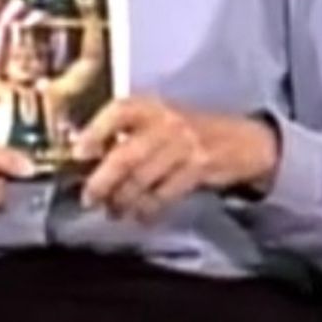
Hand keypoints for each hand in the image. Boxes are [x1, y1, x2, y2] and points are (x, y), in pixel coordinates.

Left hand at [73, 97, 278, 223]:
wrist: (244, 139)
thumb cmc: (192, 131)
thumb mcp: (161, 121)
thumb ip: (128, 135)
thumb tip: (87, 160)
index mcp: (152, 106)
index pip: (118, 111)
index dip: (95, 131)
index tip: (78, 153)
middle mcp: (166, 121)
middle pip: (125, 155)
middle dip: (102, 181)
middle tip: (89, 198)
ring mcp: (184, 144)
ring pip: (142, 179)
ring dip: (123, 200)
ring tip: (114, 211)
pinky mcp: (198, 167)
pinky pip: (164, 193)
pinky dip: (148, 208)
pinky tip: (141, 215)